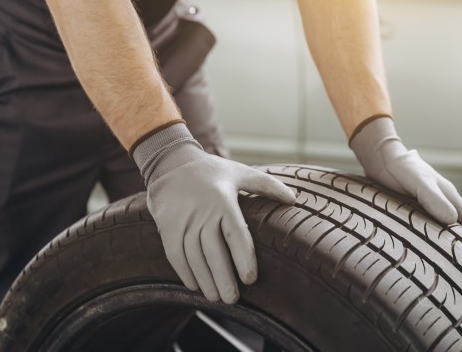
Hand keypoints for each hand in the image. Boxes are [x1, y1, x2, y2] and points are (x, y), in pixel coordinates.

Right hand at [133, 123, 294, 302]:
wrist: (171, 162)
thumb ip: (267, 185)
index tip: (251, 279)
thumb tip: (295, 199)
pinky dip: (184, 273)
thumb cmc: (212, 171)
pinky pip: (175, 254)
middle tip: (232, 299)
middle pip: (214, 252)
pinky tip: (195, 286)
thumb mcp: (240, 172)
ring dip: (205, 280)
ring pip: (194, 257)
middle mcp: (202, 212)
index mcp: (223, 200)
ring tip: (215, 297)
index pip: (236, 235)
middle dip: (223, 279)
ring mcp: (183, 220)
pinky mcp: (167, 226)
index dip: (243, 259)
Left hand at [350, 117, 461, 251]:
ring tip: (451, 268)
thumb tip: (451, 220)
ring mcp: (426, 207)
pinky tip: (424, 254)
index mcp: (449, 197)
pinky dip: (429, 241)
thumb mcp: (418, 181)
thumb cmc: (401, 167)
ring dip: (448, 247)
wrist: (380, 158)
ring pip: (442, 230)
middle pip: (459, 229)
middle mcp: (441, 203)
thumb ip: (432, 198)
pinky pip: (424, 229)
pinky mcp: (410, 211)